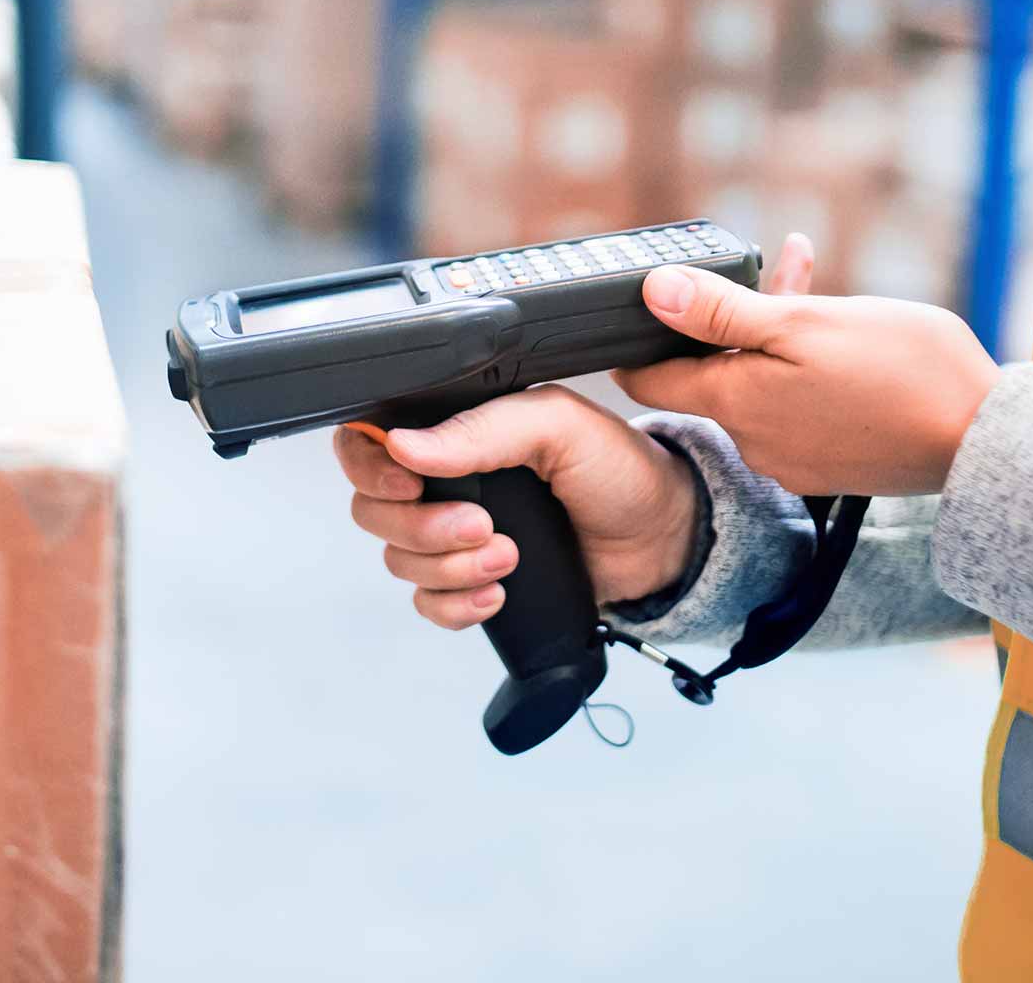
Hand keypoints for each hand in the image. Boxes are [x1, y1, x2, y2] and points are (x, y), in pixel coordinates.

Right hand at [333, 391, 695, 629]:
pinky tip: (497, 594)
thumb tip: (406, 445)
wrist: (661, 541)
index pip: (371, 441)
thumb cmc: (618, 469)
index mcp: (458, 428)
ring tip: (507, 558)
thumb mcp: (558, 426)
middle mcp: (446, 478)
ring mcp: (455, 533)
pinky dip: (455, 604)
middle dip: (422, 527)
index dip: (371, 467)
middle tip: (483, 527)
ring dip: (448, 567)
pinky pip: (427, 604)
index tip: (408, 485)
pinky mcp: (471, 580)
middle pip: (375, 509)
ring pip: (400, 560)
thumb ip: (482, 430)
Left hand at [613, 266, 999, 496]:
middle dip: (731, 315)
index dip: (639, 339)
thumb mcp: (805, 323)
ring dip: (776, 332)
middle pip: (714, 372)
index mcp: (737, 405)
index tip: (641, 306)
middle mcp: (754, 443)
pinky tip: (842, 330)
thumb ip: (722, 312)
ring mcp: (793, 459)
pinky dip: (805, 366)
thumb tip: (652, 293)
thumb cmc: (902, 372)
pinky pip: (796, 405)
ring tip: (810, 275)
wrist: (988, 440)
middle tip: (766, 266)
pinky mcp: (831, 463)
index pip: (650, 379)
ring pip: (761, 382)